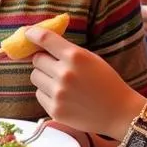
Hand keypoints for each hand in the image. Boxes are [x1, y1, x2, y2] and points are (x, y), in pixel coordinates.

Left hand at [26, 27, 142, 137]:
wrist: (119, 113)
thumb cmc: (106, 82)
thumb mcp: (90, 58)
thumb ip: (66, 50)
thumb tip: (39, 43)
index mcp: (75, 56)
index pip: (44, 39)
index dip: (32, 34)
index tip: (26, 33)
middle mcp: (64, 73)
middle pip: (36, 60)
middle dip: (44, 61)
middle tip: (56, 66)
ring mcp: (58, 93)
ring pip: (35, 77)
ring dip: (44, 77)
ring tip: (62, 83)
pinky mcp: (54, 110)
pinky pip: (39, 94)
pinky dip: (47, 93)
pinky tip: (64, 96)